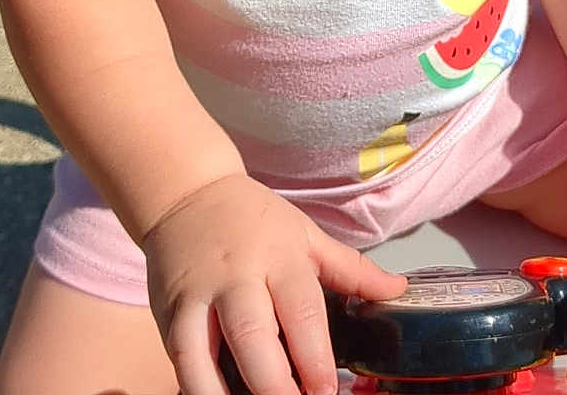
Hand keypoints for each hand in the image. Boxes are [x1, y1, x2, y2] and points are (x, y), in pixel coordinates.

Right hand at [142, 173, 407, 394]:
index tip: (328, 394)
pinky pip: (178, 361)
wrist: (186, 192)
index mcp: (278, 256)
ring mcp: (196, 297)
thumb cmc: (252, 218)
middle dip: (274, 384)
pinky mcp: (166, 314)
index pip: (301, 310)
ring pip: (202, 354)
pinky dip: (195, 388)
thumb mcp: (305, 234)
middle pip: (253, 335)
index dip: (315, 358)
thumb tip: (399, 289)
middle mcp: (236, 277)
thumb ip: (350, 268)